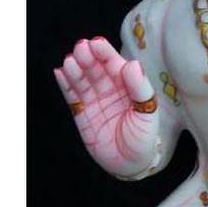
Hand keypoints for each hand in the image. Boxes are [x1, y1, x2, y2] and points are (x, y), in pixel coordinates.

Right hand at [54, 37, 158, 175]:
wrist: (130, 164)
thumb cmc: (143, 136)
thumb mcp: (147, 112)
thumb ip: (140, 88)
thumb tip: (132, 64)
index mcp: (128, 85)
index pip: (115, 65)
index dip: (105, 54)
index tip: (96, 43)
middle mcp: (110, 89)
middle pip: (96, 70)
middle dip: (88, 58)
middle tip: (80, 47)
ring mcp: (94, 101)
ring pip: (83, 81)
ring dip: (75, 69)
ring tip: (69, 60)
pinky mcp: (81, 114)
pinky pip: (72, 96)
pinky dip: (65, 85)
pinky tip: (60, 72)